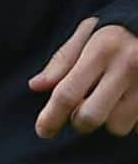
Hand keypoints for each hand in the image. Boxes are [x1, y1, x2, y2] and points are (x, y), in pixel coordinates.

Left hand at [29, 17, 137, 137]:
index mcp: (101, 49)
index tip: (42, 130)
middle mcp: (125, 68)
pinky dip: (130, 121)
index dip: (52, 116)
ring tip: (112, 97)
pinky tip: (131, 101)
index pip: (68, 92)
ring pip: (116, 126)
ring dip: (108, 118)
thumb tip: (36, 86)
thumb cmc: (117, 33)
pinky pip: (137, 128)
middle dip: (79, 120)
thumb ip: (62, 61)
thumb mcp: (87, 34)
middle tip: (80, 108)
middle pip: (90, 116)